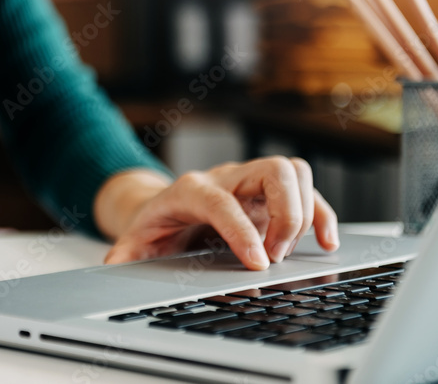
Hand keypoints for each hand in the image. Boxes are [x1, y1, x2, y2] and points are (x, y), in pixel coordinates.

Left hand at [95, 157, 339, 270]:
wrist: (161, 207)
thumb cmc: (154, 224)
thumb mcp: (134, 239)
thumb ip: (124, 255)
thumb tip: (113, 267)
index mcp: (190, 189)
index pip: (222, 201)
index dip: (242, 230)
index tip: (259, 263)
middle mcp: (226, 178)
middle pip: (271, 170)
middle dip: (284, 215)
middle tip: (276, 256)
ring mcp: (251, 183)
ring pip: (294, 172)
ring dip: (304, 212)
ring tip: (292, 251)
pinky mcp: (270, 195)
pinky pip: (307, 191)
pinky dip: (321, 214)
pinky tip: (325, 242)